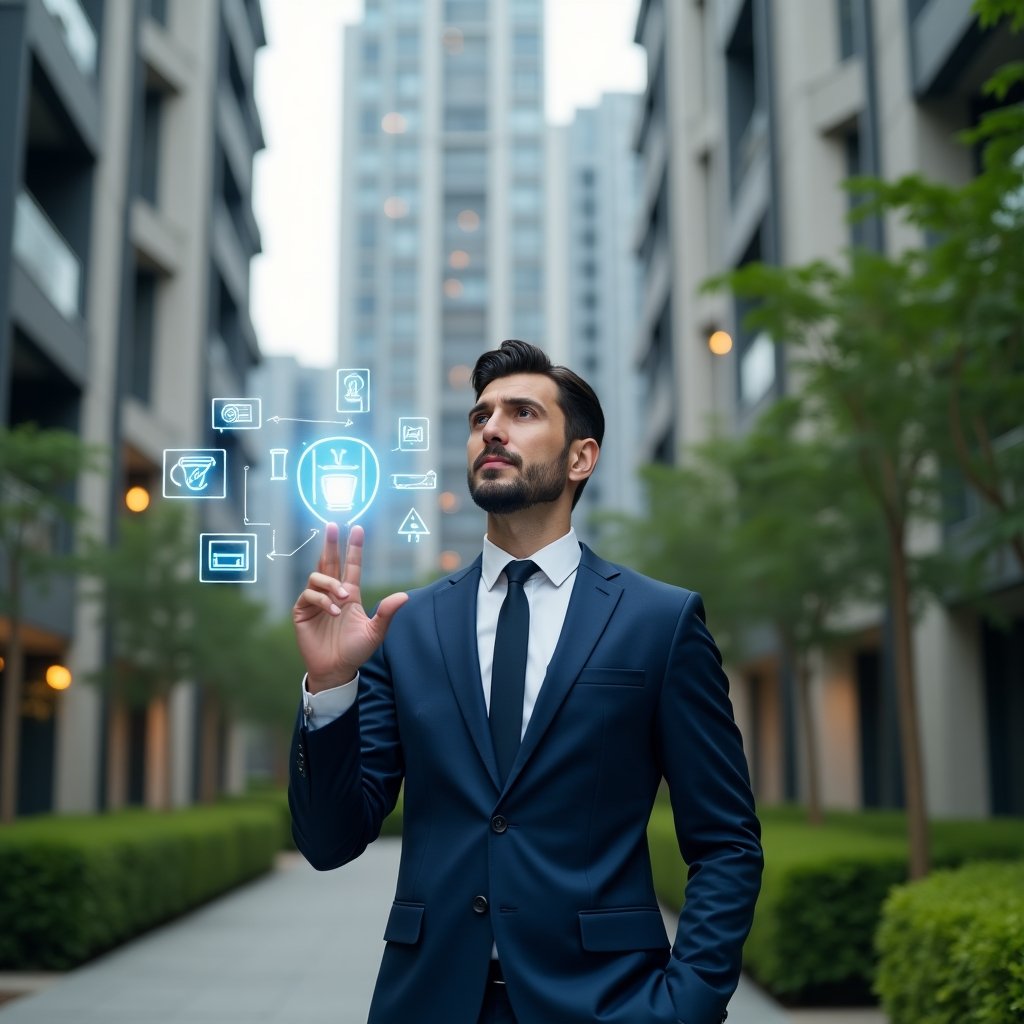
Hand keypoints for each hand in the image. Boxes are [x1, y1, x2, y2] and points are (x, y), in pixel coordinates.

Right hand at [292, 523, 407, 691]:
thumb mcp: (375, 632)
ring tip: (343, 598)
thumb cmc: (355, 651)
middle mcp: (332, 593)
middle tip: (332, 526)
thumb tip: (404, 596)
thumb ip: (386, 613)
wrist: (336, 670)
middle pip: (330, 562)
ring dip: (331, 583)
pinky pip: (309, 595)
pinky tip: (333, 611)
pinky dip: (323, 600)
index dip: (353, 547)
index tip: (357, 528)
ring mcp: (315, 601)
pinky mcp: (302, 611)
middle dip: (331, 543)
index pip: (352, 565)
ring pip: (318, 576)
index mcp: (350, 594)